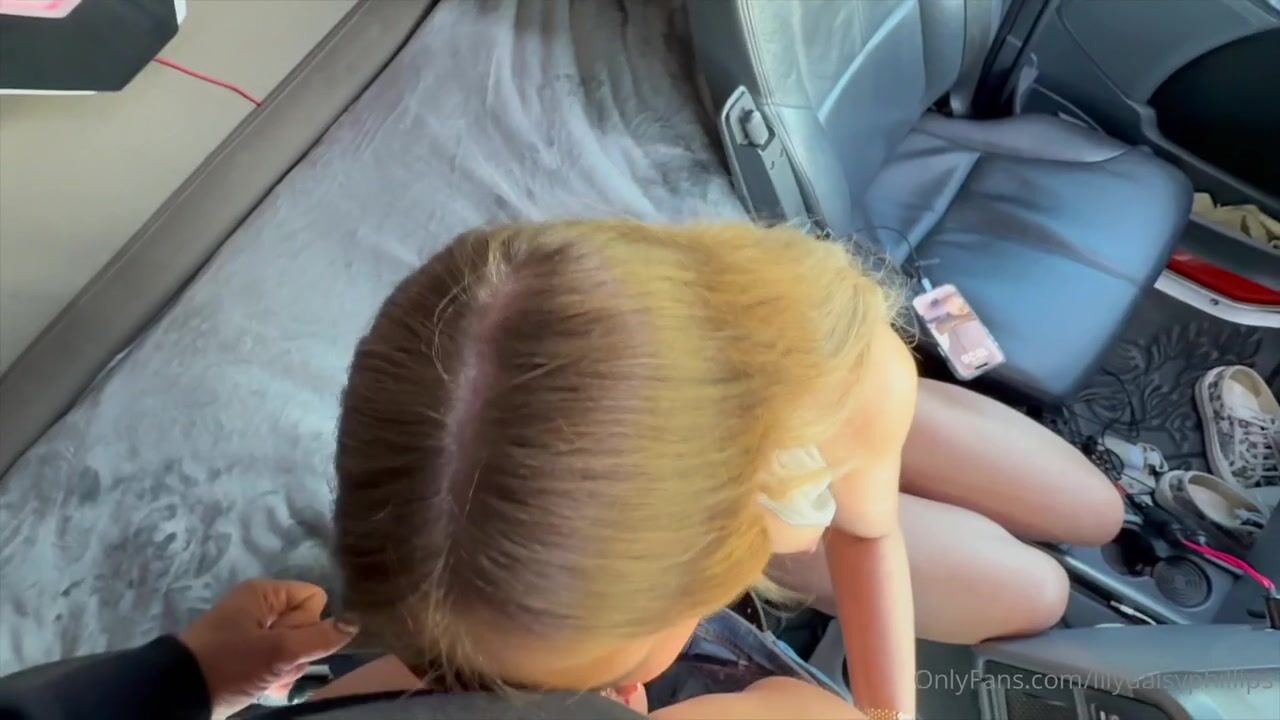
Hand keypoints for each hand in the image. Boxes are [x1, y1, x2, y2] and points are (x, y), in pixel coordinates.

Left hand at [179, 579, 357, 718]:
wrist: (177, 696)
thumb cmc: (228, 664)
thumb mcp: (278, 652)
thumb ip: (320, 638)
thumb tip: (355, 622)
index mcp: (264, 594)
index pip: (314, 599)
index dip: (308, 624)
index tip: (286, 642)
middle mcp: (258, 607)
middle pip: (304, 625)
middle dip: (297, 651)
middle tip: (275, 664)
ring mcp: (250, 632)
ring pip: (292, 647)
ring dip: (286, 668)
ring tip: (266, 679)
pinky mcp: (243, 655)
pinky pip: (275, 661)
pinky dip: (273, 675)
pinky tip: (262, 686)